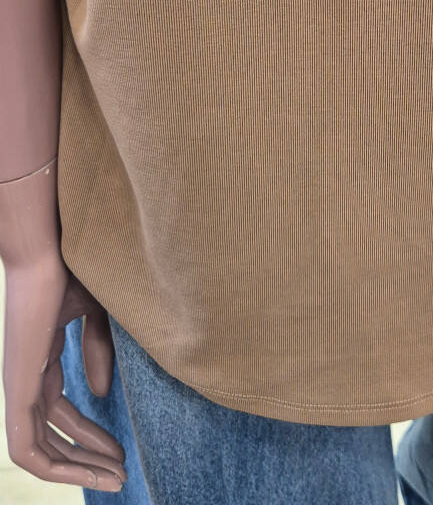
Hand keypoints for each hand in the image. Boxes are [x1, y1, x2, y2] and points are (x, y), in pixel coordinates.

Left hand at [3, 254, 127, 491]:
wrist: (51, 248)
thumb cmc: (76, 267)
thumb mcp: (97, 314)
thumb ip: (98, 351)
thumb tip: (99, 395)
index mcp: (41, 357)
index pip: (60, 410)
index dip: (91, 435)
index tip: (122, 451)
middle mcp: (25, 376)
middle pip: (50, 434)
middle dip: (87, 458)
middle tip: (121, 475)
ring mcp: (18, 384)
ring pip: (38, 449)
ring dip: (76, 468)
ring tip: (115, 476)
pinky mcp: (17, 389)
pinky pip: (26, 446)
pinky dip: (55, 465)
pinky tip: (89, 468)